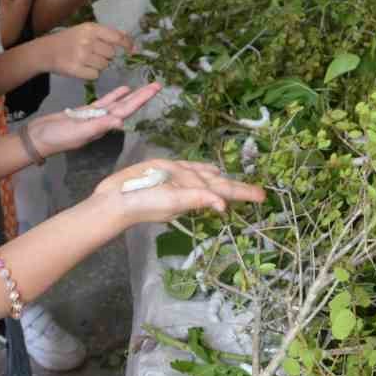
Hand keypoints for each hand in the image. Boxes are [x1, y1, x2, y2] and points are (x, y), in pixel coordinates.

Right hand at [27, 83, 160, 157]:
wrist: (39, 137)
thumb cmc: (57, 138)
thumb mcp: (79, 132)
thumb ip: (99, 126)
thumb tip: (120, 121)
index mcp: (103, 127)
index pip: (127, 111)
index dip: (141, 100)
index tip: (154, 90)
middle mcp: (103, 122)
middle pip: (127, 106)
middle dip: (142, 96)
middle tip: (157, 85)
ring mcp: (95, 117)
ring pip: (117, 103)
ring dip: (131, 95)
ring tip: (145, 86)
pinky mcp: (85, 112)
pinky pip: (104, 102)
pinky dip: (114, 96)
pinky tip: (123, 89)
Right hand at [40, 22, 133, 79]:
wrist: (46, 51)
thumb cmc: (69, 40)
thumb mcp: (86, 30)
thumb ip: (106, 33)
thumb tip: (128, 38)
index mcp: (91, 29)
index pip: (117, 37)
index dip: (128, 44)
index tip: (133, 50)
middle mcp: (87, 41)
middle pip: (111, 54)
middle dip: (106, 55)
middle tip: (94, 54)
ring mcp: (82, 56)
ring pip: (104, 65)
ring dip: (99, 65)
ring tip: (86, 60)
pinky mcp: (76, 69)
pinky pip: (95, 75)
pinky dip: (91, 73)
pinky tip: (82, 67)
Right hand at [96, 158, 265, 221]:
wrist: (113, 201)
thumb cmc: (142, 201)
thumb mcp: (172, 201)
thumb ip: (196, 199)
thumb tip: (223, 205)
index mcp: (193, 193)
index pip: (224, 191)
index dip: (242, 192)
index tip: (262, 197)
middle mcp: (188, 187)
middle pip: (218, 185)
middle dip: (238, 188)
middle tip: (260, 194)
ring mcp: (176, 182)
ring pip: (205, 178)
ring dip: (222, 180)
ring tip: (240, 185)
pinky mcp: (163, 174)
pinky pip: (187, 172)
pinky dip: (200, 170)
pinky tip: (209, 171)